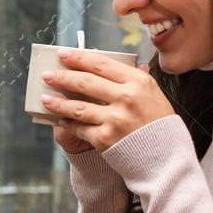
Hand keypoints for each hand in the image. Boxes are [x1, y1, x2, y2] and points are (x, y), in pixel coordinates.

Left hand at [41, 52, 173, 152]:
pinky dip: (69, 125)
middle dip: (62, 77)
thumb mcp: (153, 94)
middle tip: (47, 75)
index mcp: (138, 82)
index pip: (102, 64)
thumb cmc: (159, 125)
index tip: (63, 54)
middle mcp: (126, 97)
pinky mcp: (106, 138)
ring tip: (45, 99)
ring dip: (58, 102)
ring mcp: (115, 119)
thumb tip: (107, 65)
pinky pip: (81, 128)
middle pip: (86, 82)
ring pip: (78, 107)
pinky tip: (61, 121)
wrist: (166, 159)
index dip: (79, 58)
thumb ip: (132, 79)